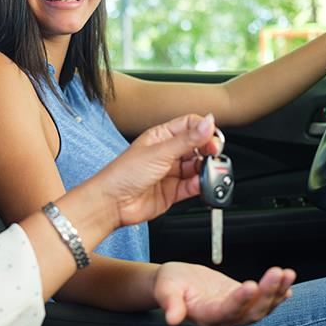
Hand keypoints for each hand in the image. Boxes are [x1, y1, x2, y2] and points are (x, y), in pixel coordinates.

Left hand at [89, 114, 220, 228]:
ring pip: (197, 167)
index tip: (213, 138)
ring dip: (205, 169)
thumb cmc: (124, 174)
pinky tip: (201, 184)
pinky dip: (201, 185)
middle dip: (208, 150)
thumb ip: (187, 139)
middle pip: (197, 147)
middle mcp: (167, 153)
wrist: (112, 203)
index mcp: (161, 137)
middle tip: (214, 155)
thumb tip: (208, 122)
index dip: (204, 130)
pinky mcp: (172, 191)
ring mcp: (170, 172)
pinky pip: (193, 186)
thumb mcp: (160, 152)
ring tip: (208, 172)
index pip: (190, 126)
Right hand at [154, 262, 295, 325]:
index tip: (250, 285)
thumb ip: (170, 303)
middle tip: (277, 273)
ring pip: (260, 308)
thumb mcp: (166, 289)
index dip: (240, 301)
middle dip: (267, 293)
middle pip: (251, 311)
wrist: (174, 284)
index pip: (226, 311)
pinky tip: (287, 287)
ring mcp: (235, 312)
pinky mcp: (241, 302)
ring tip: (287, 274)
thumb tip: (172, 318)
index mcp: (205, 316)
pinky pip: (262, 302)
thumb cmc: (169, 285)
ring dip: (276, 292)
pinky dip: (276, 295)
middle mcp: (224, 318)